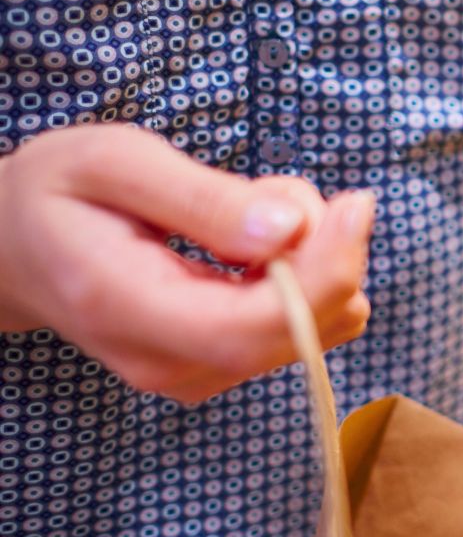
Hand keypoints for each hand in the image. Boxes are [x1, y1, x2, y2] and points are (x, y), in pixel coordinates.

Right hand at [0, 124, 374, 402]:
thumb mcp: (114, 162)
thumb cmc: (59, 193)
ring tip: (246, 207)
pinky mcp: (222, 365)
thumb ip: (202, 199)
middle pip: (297, 332)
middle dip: (326, 254)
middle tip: (279, 189)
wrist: (15, 247)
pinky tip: (254, 239)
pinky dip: (303, 274)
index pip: (250, 326)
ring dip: (313, 258)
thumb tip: (287, 231)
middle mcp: (166, 363)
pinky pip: (303, 326)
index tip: (355, 206)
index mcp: (125, 309)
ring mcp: (197, 375)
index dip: (323, 273)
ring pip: (314, 327)